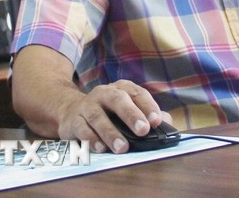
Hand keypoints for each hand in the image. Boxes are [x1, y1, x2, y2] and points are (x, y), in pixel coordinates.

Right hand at [56, 80, 172, 153]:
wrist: (71, 111)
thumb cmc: (108, 111)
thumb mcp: (127, 108)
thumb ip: (147, 115)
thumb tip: (167, 122)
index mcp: (122, 88)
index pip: (138, 94)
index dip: (148, 107)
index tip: (156, 121)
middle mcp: (105, 92)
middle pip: (118, 100)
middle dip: (132, 115)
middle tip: (143, 130)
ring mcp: (88, 105)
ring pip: (98, 116)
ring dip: (111, 133)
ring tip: (122, 148)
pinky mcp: (74, 119)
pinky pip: (82, 128)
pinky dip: (91, 139)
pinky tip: (101, 148)